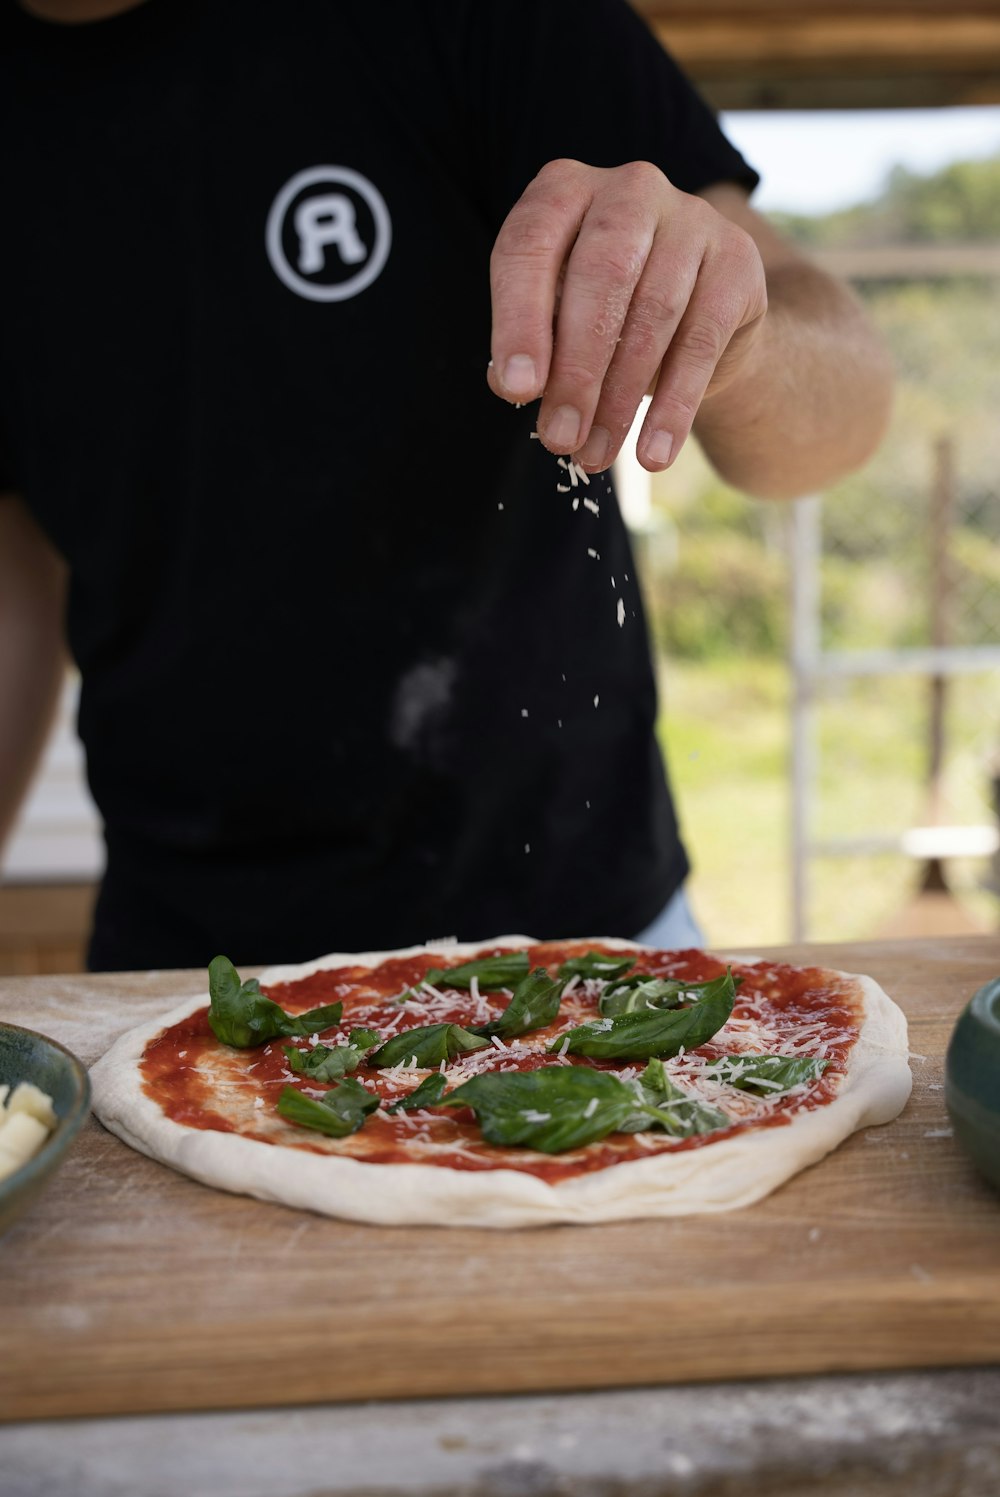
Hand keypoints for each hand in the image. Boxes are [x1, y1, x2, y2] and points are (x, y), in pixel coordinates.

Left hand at [487, 158, 767, 473]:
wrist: (703, 322)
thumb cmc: (607, 317)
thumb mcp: (558, 323)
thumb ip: (531, 347)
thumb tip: (514, 384)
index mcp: (563, 191)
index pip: (529, 248)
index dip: (519, 323)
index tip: (516, 390)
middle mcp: (629, 189)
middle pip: (600, 277)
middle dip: (576, 370)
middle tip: (560, 438)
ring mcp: (690, 216)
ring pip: (652, 313)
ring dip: (620, 398)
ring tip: (595, 455)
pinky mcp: (737, 260)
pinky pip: (701, 341)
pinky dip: (673, 406)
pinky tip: (652, 452)